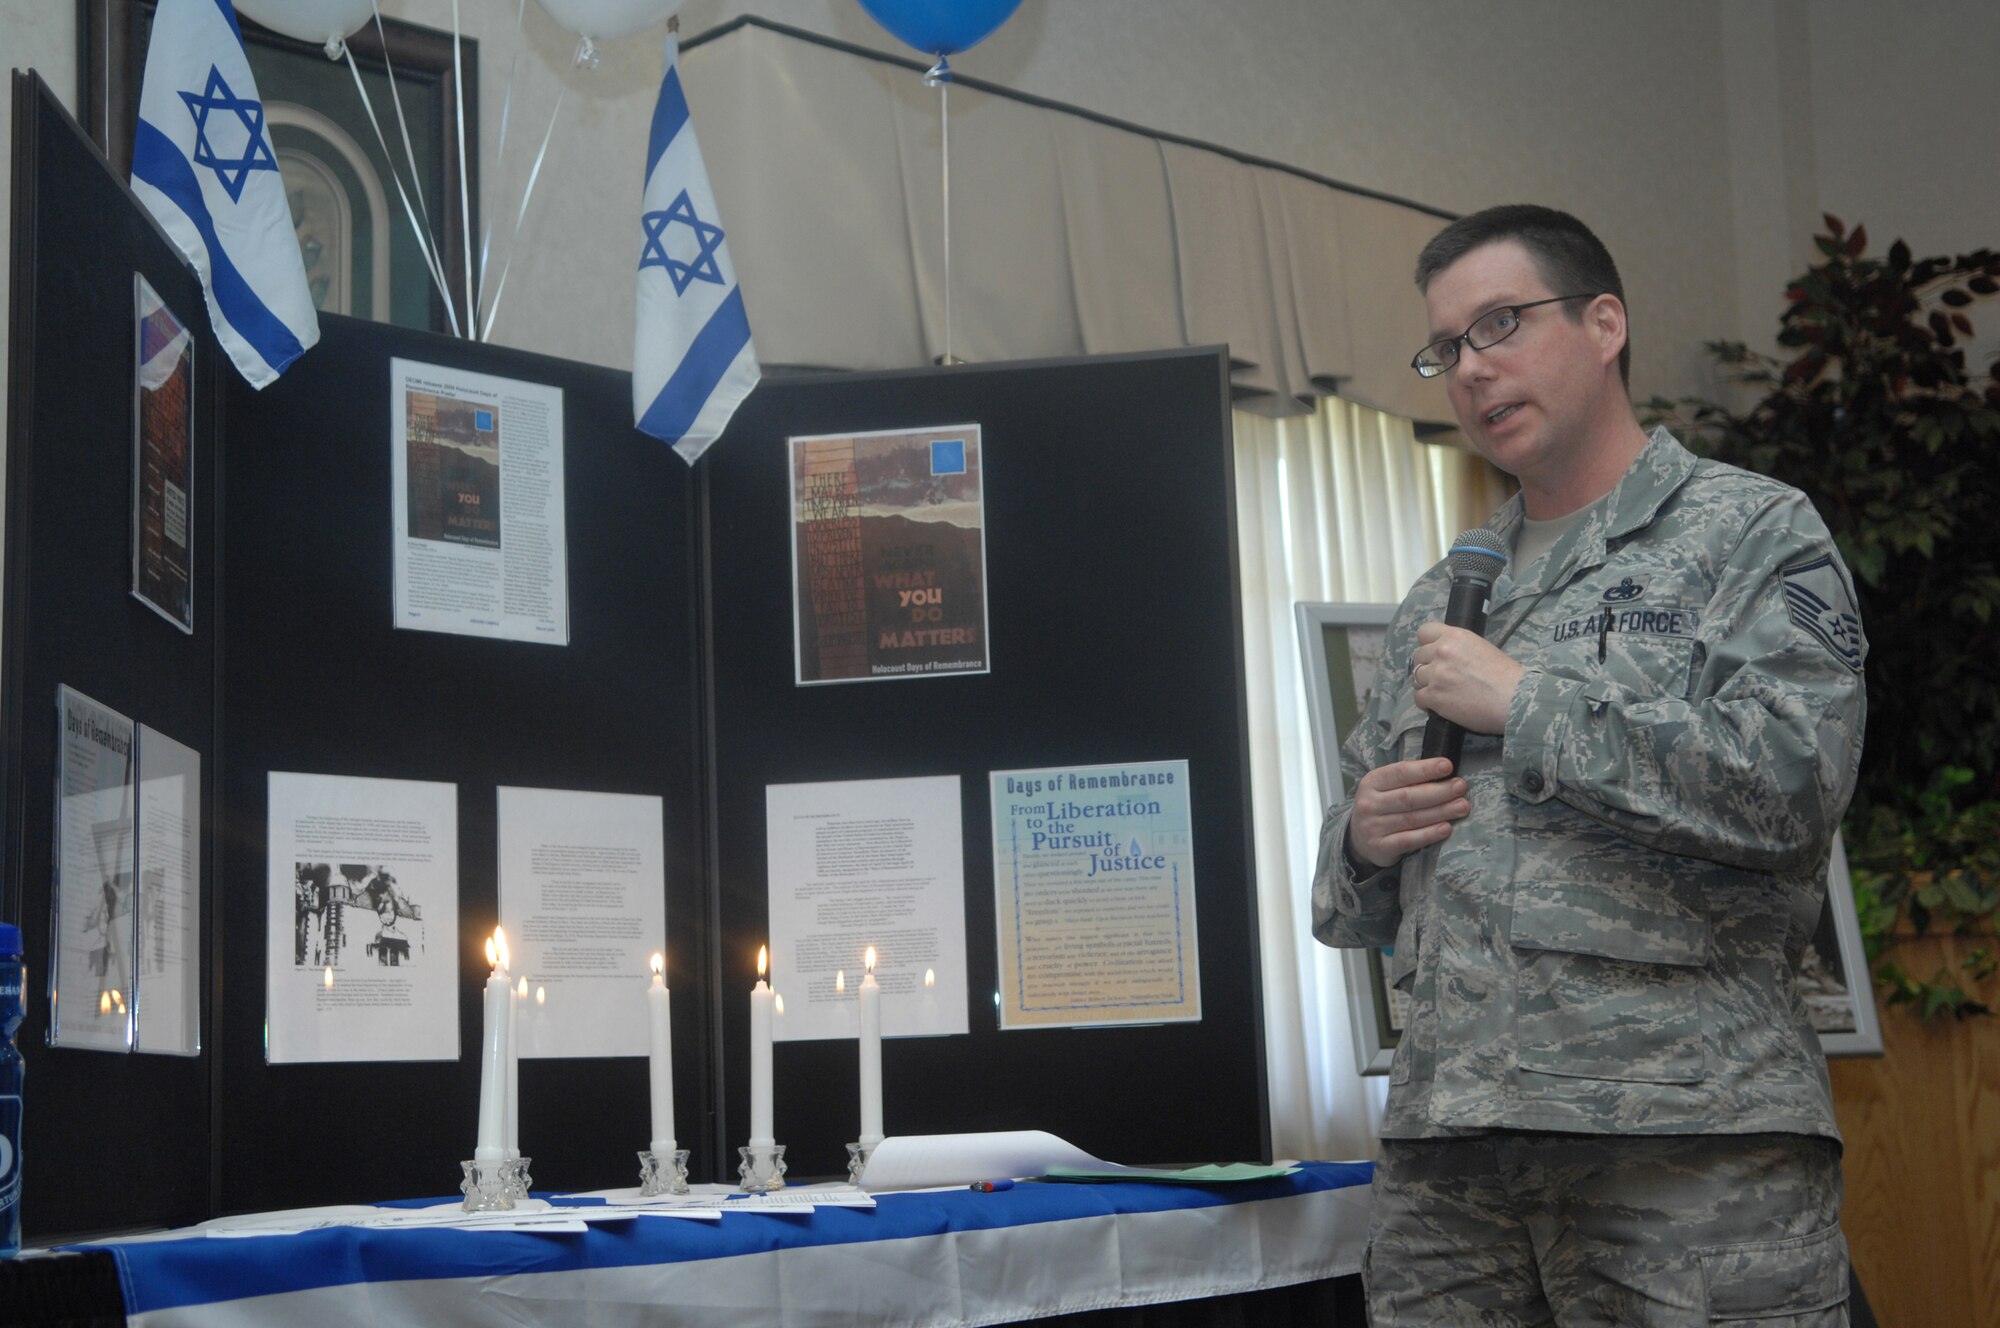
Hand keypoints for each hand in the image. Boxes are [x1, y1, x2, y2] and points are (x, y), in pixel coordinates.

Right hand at [1348, 758, 1468, 869]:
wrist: (1360, 839)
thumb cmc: (1383, 806)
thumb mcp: (1386, 788)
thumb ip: (1409, 780)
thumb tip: (1446, 774)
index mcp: (1372, 782)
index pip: (1400, 773)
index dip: (1425, 769)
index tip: (1448, 766)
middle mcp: (1369, 804)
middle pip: (1409, 797)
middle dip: (1439, 791)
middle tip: (1461, 787)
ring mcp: (1373, 827)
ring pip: (1412, 818)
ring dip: (1440, 812)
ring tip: (1462, 807)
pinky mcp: (1381, 847)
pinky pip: (1409, 840)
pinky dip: (1429, 834)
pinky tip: (1446, 828)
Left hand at [1413, 622, 1524, 734]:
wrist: (1514, 699)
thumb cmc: (1505, 675)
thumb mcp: (1481, 647)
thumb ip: (1458, 647)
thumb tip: (1445, 654)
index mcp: (1454, 636)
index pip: (1424, 632)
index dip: (1427, 644)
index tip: (1434, 653)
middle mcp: (1441, 652)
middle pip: (1418, 656)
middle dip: (1427, 666)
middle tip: (1442, 676)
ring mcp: (1435, 675)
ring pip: (1416, 677)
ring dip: (1427, 684)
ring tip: (1443, 691)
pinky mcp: (1434, 697)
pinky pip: (1419, 698)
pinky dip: (1427, 702)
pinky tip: (1441, 704)